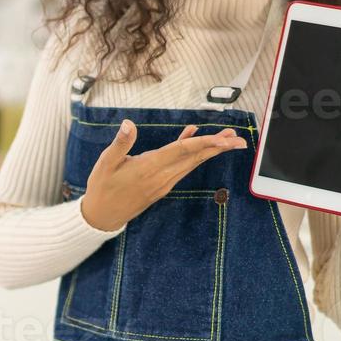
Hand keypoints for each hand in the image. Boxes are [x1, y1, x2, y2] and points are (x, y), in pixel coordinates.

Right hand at [80, 119, 247, 231]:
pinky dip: (192, 155)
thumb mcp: (105, 163)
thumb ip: (120, 143)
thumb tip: (128, 124)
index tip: (223, 138)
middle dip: (218, 148)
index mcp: (149, 168)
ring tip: (227, 140)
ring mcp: (164, 183)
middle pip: (195, 158)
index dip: (204, 142)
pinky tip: (194, 141)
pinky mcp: (162, 186)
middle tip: (238, 139)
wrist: (102, 217)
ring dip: (210, 151)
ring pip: (192, 164)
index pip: (182, 151)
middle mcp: (162, 177)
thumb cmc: (102, 188)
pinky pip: (182, 167)